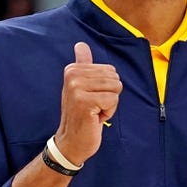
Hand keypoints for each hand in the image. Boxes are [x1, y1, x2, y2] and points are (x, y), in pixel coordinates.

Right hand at [55, 42, 121, 164]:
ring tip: (94, 111)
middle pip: (114, 78)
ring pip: (115, 89)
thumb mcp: (80, 87)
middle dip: (109, 96)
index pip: (110, 70)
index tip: (90, 98)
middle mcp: (73, 75)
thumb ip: (83, 65)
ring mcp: (77, 88)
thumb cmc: (80, 115)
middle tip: (93, 107)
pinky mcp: (84, 101)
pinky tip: (94, 118)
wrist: (71, 142)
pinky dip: (108, 112)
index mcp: (72, 69)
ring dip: (109, 104)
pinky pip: (113, 100)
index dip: (106, 88)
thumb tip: (81, 44)